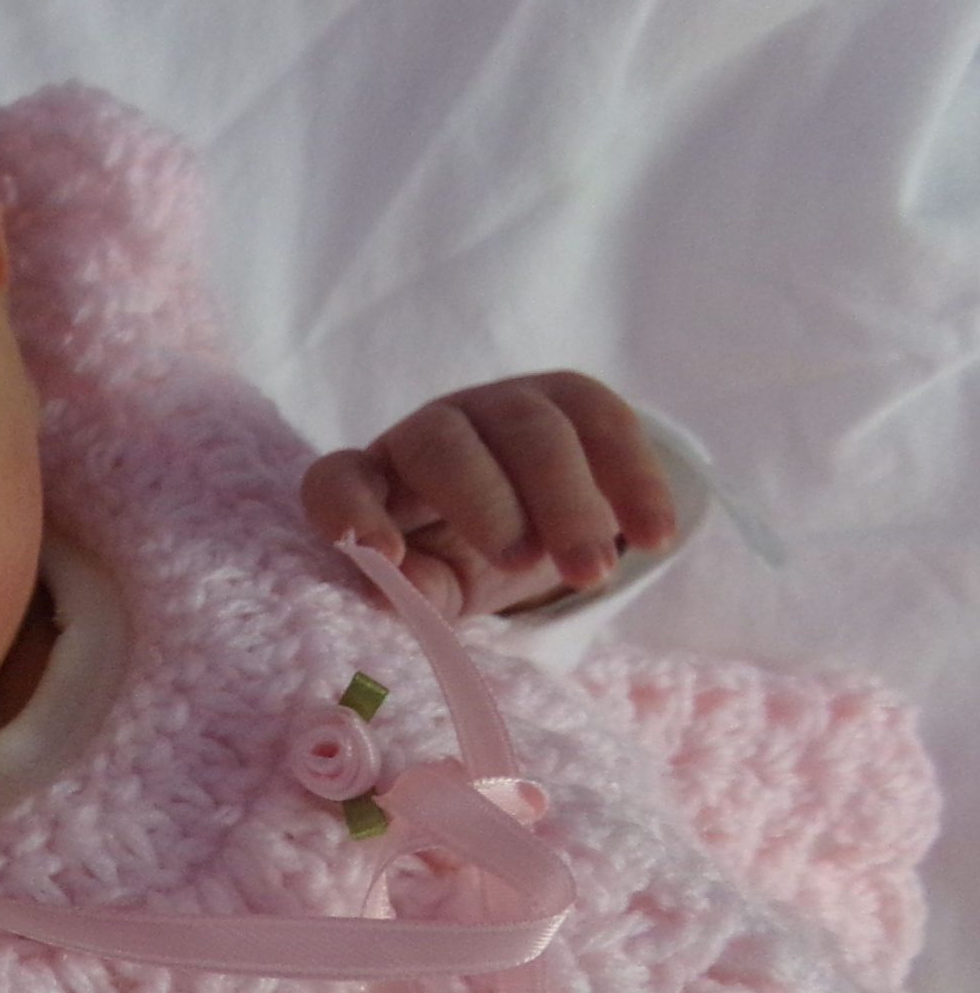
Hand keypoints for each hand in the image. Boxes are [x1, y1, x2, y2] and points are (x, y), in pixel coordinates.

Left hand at [300, 371, 677, 618]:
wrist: (539, 520)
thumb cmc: (465, 563)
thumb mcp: (440, 589)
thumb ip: (419, 593)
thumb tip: (396, 594)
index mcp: (373, 481)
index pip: (336, 481)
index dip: (352, 511)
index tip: (382, 557)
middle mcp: (427, 432)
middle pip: (445, 446)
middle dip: (488, 504)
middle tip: (526, 562)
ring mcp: (498, 407)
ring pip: (531, 432)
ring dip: (568, 502)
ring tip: (594, 572)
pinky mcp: (570, 398)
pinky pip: (605, 425)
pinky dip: (633, 481)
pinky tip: (655, 535)